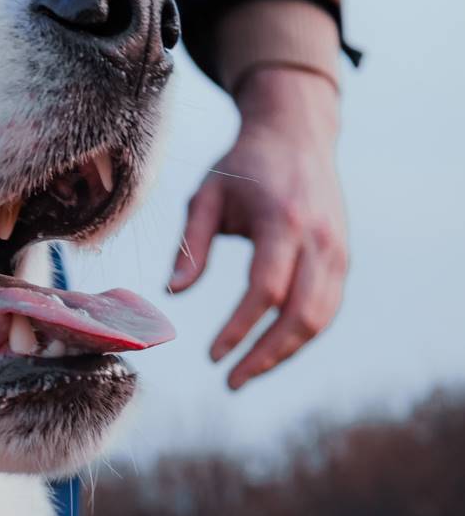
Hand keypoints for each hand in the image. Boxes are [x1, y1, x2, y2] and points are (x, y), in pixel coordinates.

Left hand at [168, 67, 346, 388]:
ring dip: (284, 353)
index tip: (212, 355)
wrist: (297, 133)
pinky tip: (270, 350)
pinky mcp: (342, 255)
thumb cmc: (243, 166)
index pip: (265, 289)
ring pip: (321, 317)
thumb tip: (172, 294)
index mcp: (282, 220)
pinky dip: (300, 335)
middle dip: (265, 355)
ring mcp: (337, 247)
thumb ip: (191, 246)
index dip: (239, 329)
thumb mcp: (206, 196)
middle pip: (301, 313)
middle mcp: (318, 236)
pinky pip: (327, 306)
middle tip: (230, 381)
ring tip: (246, 373)